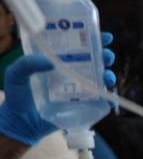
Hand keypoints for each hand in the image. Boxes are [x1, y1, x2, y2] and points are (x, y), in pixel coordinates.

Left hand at [0, 32, 114, 145]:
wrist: (22, 123)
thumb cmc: (18, 96)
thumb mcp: (16, 74)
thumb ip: (27, 64)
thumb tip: (50, 62)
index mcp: (58, 60)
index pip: (78, 45)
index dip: (93, 38)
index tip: (102, 35)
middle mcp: (72, 72)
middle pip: (94, 60)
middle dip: (105, 55)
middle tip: (106, 55)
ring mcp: (79, 88)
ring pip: (101, 78)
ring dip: (109, 75)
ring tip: (107, 77)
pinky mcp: (84, 105)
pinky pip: (101, 100)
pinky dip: (109, 98)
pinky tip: (110, 96)